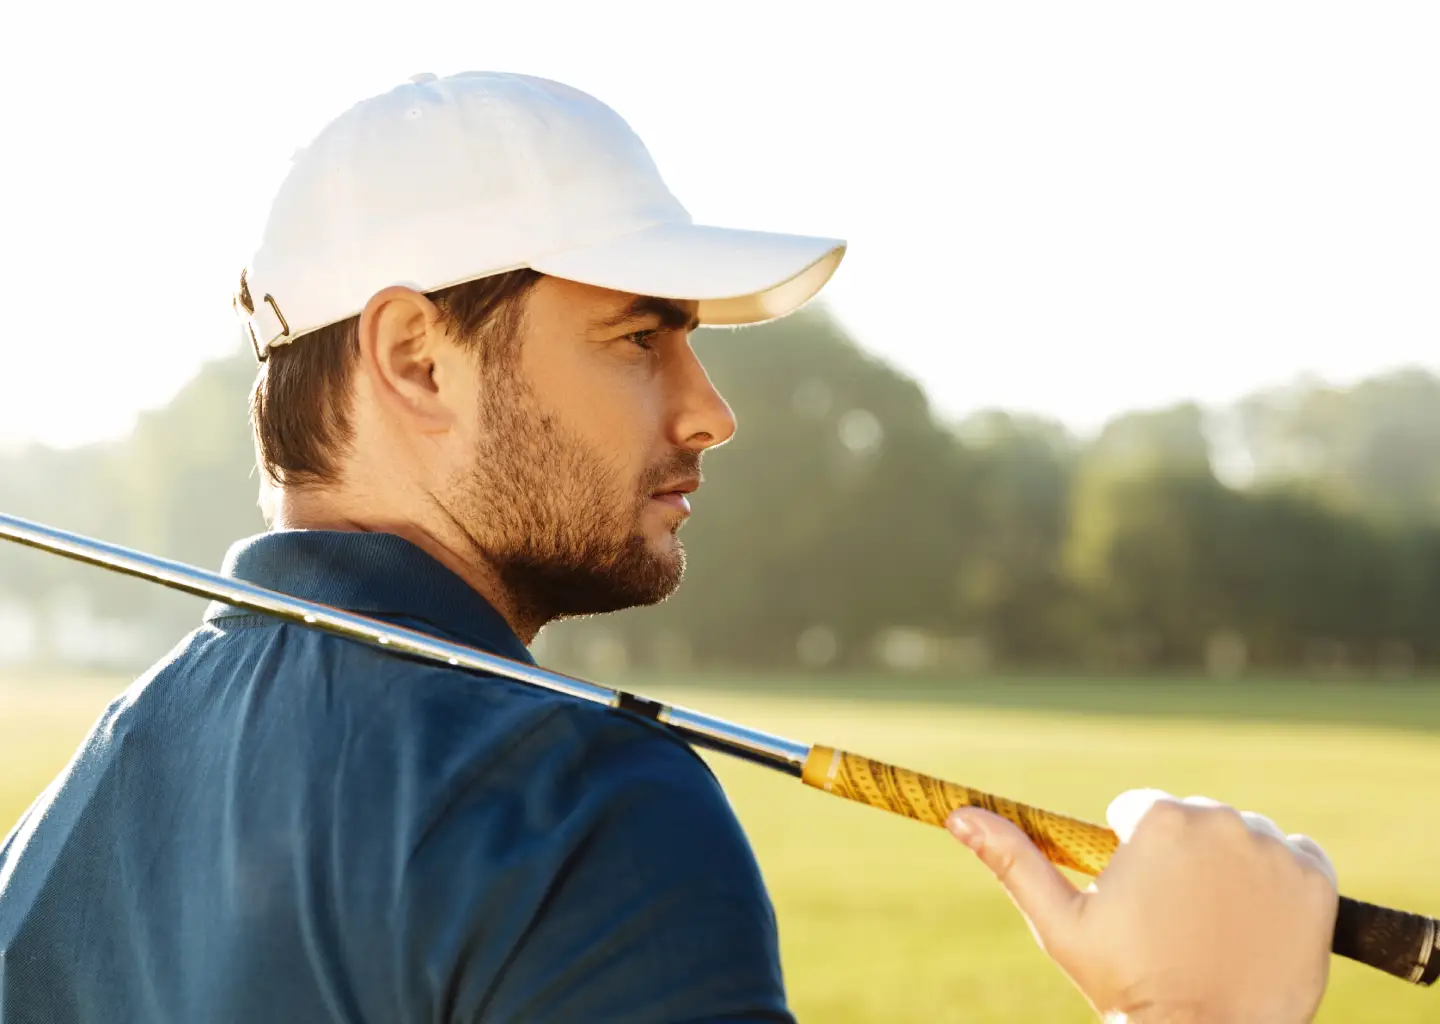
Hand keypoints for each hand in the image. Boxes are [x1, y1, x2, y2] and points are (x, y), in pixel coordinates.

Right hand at [948, 790, 1337, 1022]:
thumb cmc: (1128, 986)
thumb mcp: (1061, 924)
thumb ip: (1012, 859)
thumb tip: (957, 814)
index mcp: (1159, 818)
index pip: (1139, 811)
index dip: (1131, 857)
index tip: (1138, 904)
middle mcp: (1221, 820)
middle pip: (1193, 820)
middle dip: (1180, 860)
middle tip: (1174, 923)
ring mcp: (1273, 849)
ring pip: (1242, 836)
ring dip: (1229, 868)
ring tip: (1213, 926)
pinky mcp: (1316, 880)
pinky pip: (1294, 855)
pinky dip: (1279, 880)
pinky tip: (1254, 919)